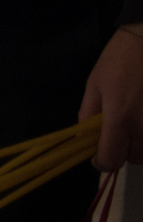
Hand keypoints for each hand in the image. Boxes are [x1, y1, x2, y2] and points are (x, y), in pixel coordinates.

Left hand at [79, 25, 142, 172]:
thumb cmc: (119, 59)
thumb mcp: (94, 85)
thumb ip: (88, 115)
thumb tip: (84, 140)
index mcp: (120, 118)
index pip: (112, 159)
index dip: (102, 162)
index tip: (97, 156)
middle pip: (135, 158)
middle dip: (123, 151)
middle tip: (117, 133)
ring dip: (141, 144)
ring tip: (133, 122)